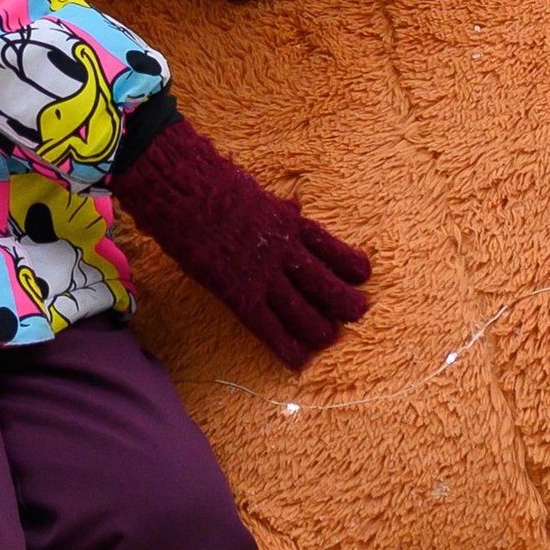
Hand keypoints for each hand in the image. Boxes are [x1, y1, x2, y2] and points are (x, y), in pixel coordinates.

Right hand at [112, 109, 370, 368]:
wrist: (186, 192)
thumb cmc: (215, 188)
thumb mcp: (258, 195)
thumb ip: (280, 208)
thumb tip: (294, 206)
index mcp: (291, 225)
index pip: (331, 249)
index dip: (351, 265)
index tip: (363, 275)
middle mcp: (286, 253)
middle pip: (327, 284)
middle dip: (347, 303)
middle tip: (358, 313)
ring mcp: (264, 276)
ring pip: (305, 311)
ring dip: (321, 330)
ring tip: (330, 339)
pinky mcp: (240, 295)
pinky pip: (269, 328)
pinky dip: (286, 347)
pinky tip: (298, 362)